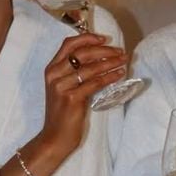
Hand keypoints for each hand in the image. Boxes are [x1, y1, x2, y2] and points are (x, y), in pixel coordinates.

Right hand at [39, 33, 126, 157]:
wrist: (55, 137)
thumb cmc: (62, 113)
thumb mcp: (64, 88)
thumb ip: (75, 72)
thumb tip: (100, 57)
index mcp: (51, 69)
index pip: (68, 44)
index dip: (87, 38)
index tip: (104, 39)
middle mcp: (54, 74)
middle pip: (82, 53)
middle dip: (105, 50)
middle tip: (120, 52)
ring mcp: (62, 86)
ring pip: (91, 68)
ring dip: (111, 62)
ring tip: (124, 61)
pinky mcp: (72, 98)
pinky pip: (95, 83)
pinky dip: (110, 77)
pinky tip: (119, 74)